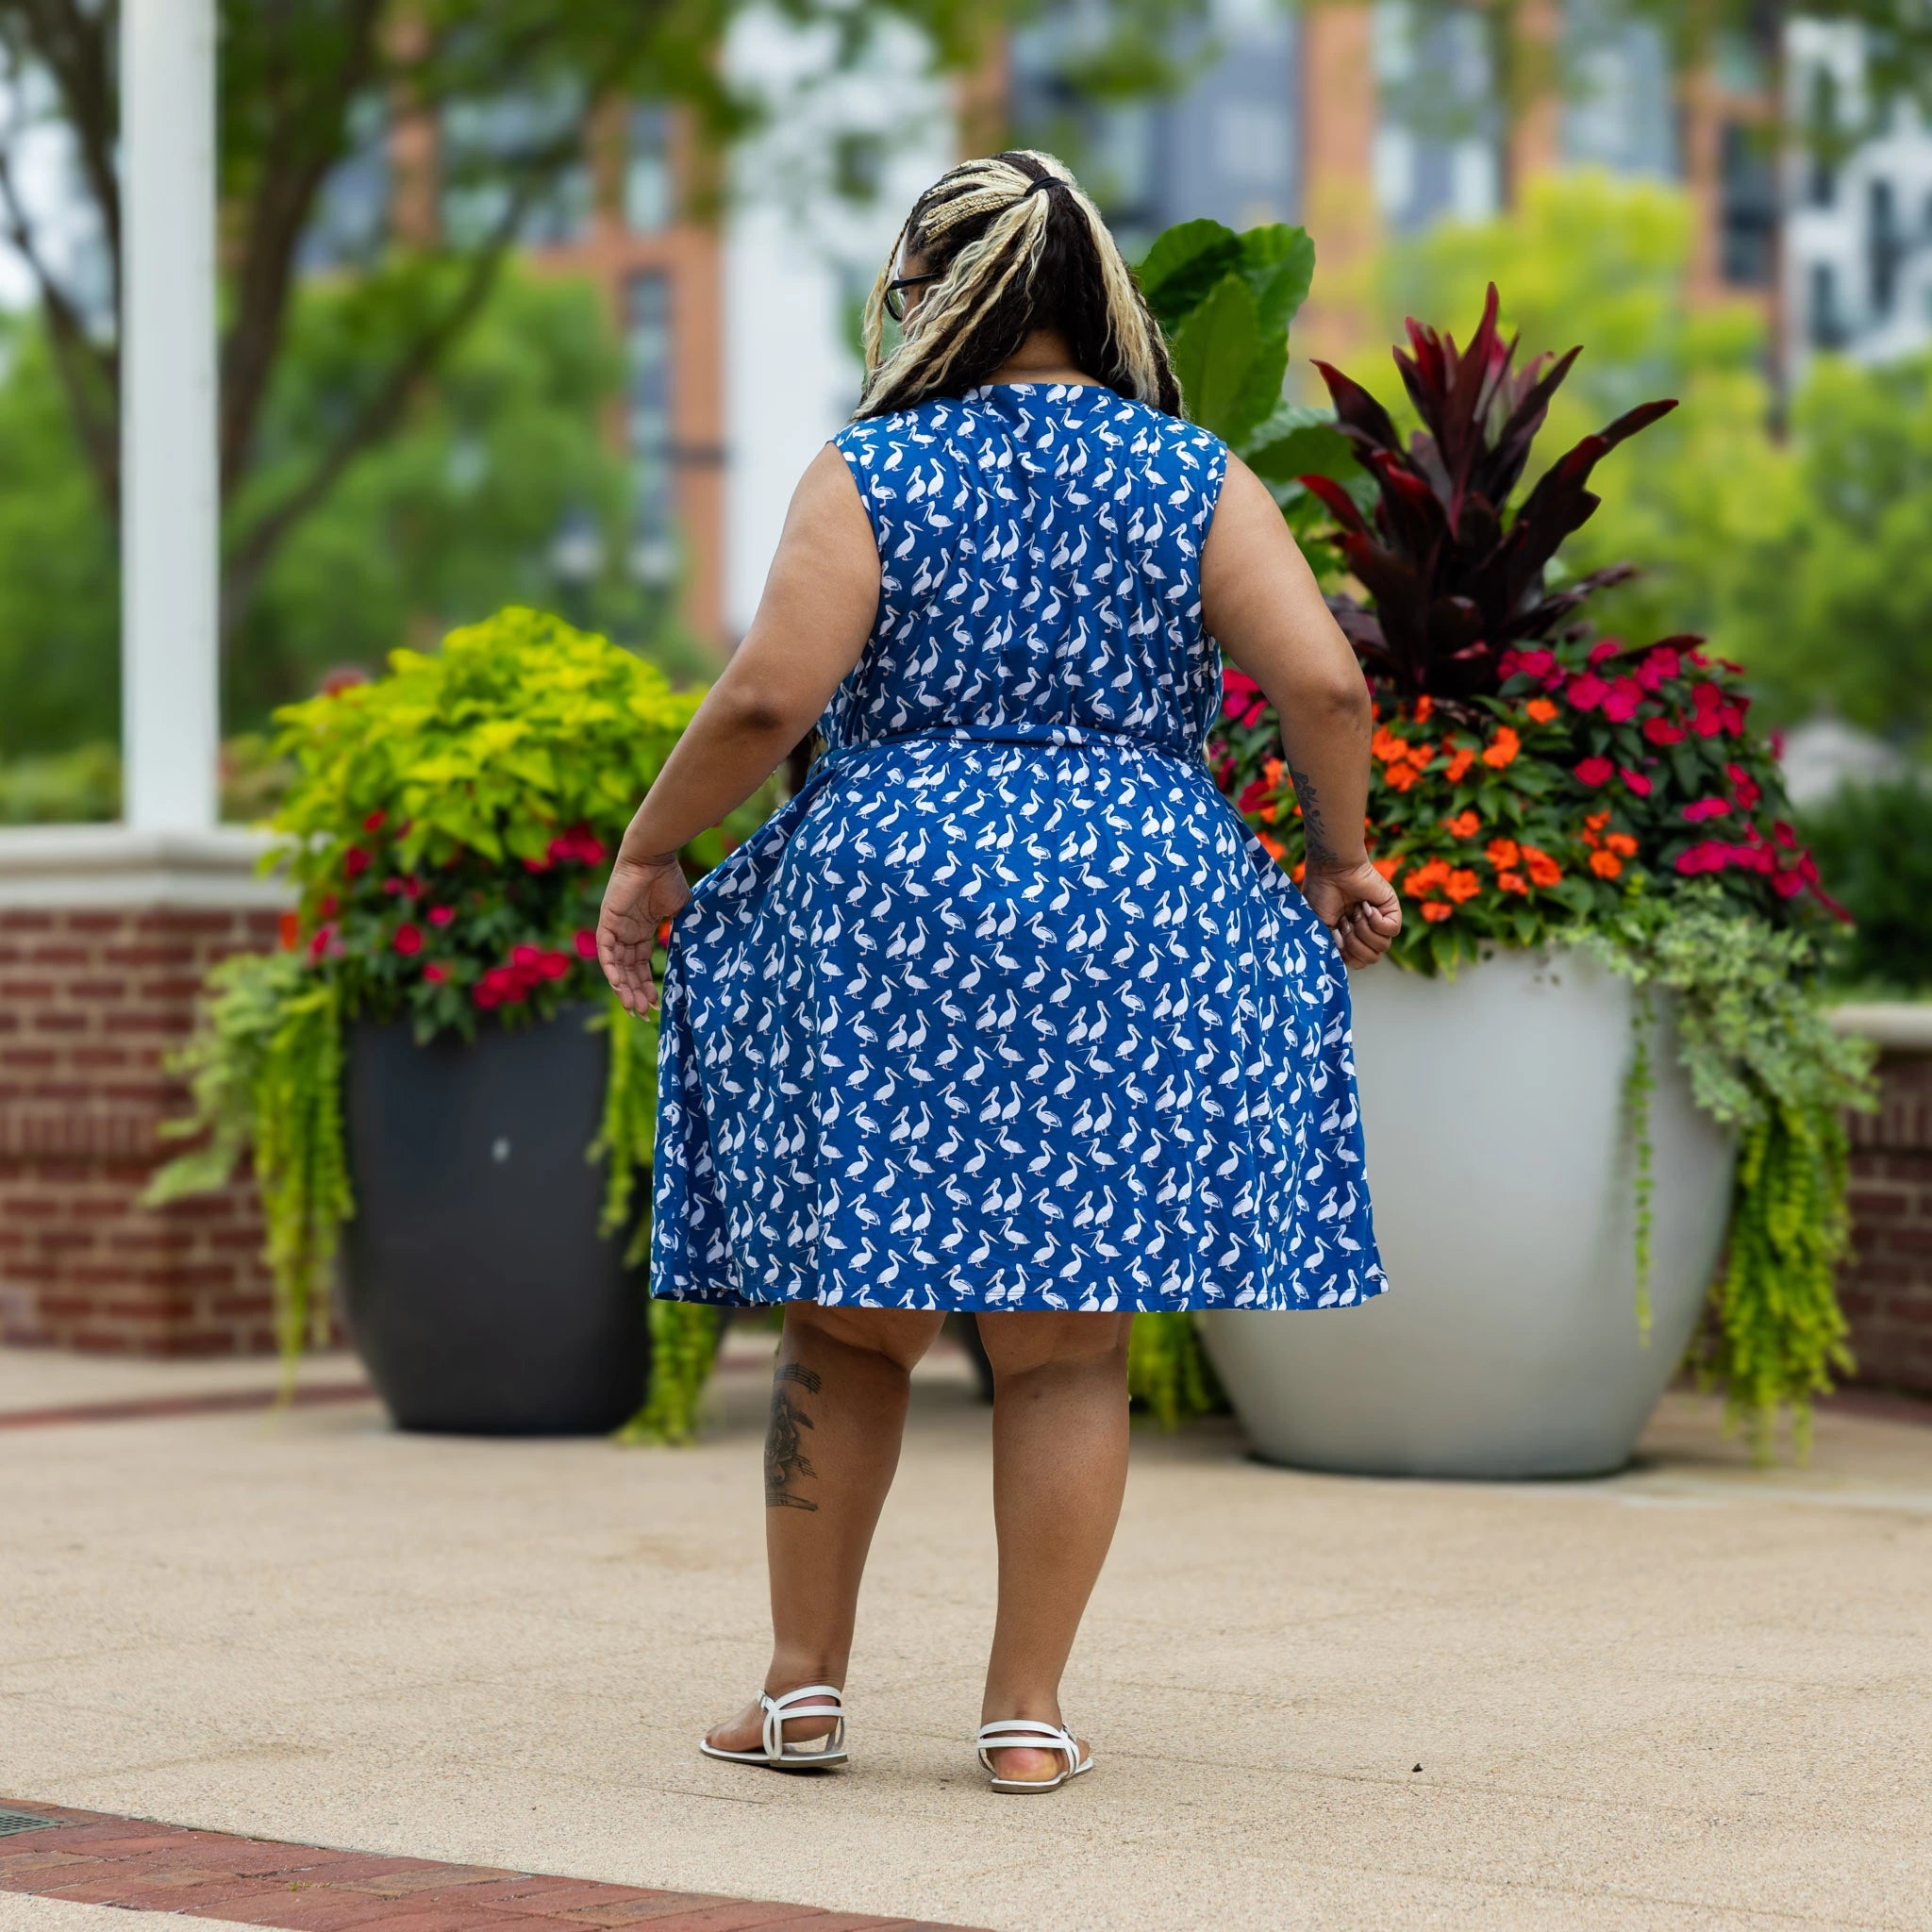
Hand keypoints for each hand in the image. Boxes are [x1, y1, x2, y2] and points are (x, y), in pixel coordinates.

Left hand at [597, 852, 689, 1014]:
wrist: (654, 857)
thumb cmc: (669, 879)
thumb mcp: (679, 912)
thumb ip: (680, 932)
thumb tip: (693, 955)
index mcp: (642, 930)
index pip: (641, 964)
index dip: (647, 984)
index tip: (655, 1003)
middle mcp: (626, 932)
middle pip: (628, 970)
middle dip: (635, 993)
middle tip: (642, 1014)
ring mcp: (615, 928)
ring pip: (616, 965)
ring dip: (624, 987)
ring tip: (633, 1007)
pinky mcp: (607, 922)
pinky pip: (606, 951)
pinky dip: (611, 968)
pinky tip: (618, 986)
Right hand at [1300, 857, 1402, 968]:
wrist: (1331, 870)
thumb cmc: (1320, 895)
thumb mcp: (1320, 928)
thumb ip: (1331, 948)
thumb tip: (1344, 963)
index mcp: (1349, 937)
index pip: (1358, 962)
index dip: (1348, 956)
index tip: (1336, 935)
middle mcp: (1365, 931)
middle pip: (1372, 958)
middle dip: (1355, 944)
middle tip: (1345, 922)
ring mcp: (1379, 921)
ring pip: (1383, 947)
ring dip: (1364, 931)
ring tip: (1355, 913)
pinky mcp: (1391, 909)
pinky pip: (1392, 930)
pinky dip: (1377, 922)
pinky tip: (1366, 907)